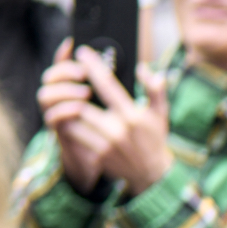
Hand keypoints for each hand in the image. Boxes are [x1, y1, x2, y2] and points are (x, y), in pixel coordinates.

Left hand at [38, 45, 168, 195]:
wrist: (152, 175)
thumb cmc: (154, 138)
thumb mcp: (160, 113)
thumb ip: (155, 89)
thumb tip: (143, 68)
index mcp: (132, 115)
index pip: (107, 85)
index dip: (92, 67)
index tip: (82, 52)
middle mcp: (118, 130)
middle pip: (83, 105)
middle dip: (72, 91)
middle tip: (67, 80)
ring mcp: (106, 146)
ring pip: (75, 121)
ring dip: (68, 109)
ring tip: (66, 99)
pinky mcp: (98, 157)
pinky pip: (75, 138)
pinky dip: (70, 126)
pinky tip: (70, 118)